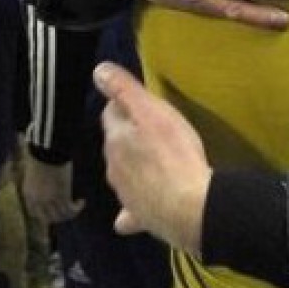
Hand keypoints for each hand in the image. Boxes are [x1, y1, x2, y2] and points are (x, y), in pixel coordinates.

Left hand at [22, 156, 82, 223]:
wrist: (48, 151)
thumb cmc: (42, 155)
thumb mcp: (36, 172)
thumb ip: (38, 182)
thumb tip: (46, 184)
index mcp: (29, 195)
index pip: (34, 213)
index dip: (44, 214)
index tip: (54, 210)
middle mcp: (37, 201)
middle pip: (49, 218)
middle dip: (59, 216)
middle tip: (68, 209)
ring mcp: (49, 201)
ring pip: (61, 216)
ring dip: (71, 213)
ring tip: (78, 204)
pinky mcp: (61, 197)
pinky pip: (70, 209)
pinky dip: (77, 208)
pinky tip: (82, 201)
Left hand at [95, 62, 210, 254]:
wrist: (189, 206)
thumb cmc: (174, 153)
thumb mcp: (151, 111)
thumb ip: (124, 90)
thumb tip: (99, 71)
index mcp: (116, 139)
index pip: (111, 114)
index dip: (125, 105)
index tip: (142, 103)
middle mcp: (114, 166)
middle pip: (116, 144)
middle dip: (129, 135)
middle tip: (153, 130)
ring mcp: (125, 194)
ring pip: (123, 174)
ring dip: (133, 166)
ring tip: (155, 162)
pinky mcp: (139, 216)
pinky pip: (130, 212)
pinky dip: (131, 209)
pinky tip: (138, 209)